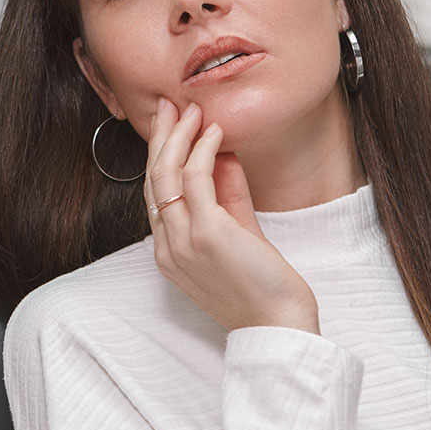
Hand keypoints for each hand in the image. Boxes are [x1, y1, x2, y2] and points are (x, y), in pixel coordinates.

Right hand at [144, 98, 319, 333]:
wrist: (278, 325)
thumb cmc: (261, 286)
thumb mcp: (238, 234)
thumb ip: (227, 197)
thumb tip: (221, 156)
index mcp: (168, 252)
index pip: (155, 194)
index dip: (160, 155)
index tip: (169, 125)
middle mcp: (168, 246)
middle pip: (153, 179)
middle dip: (160, 136)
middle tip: (169, 104)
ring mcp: (183, 241)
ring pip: (166, 174)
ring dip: (178, 136)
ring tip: (191, 110)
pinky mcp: (207, 234)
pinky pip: (196, 180)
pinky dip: (202, 150)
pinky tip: (214, 132)